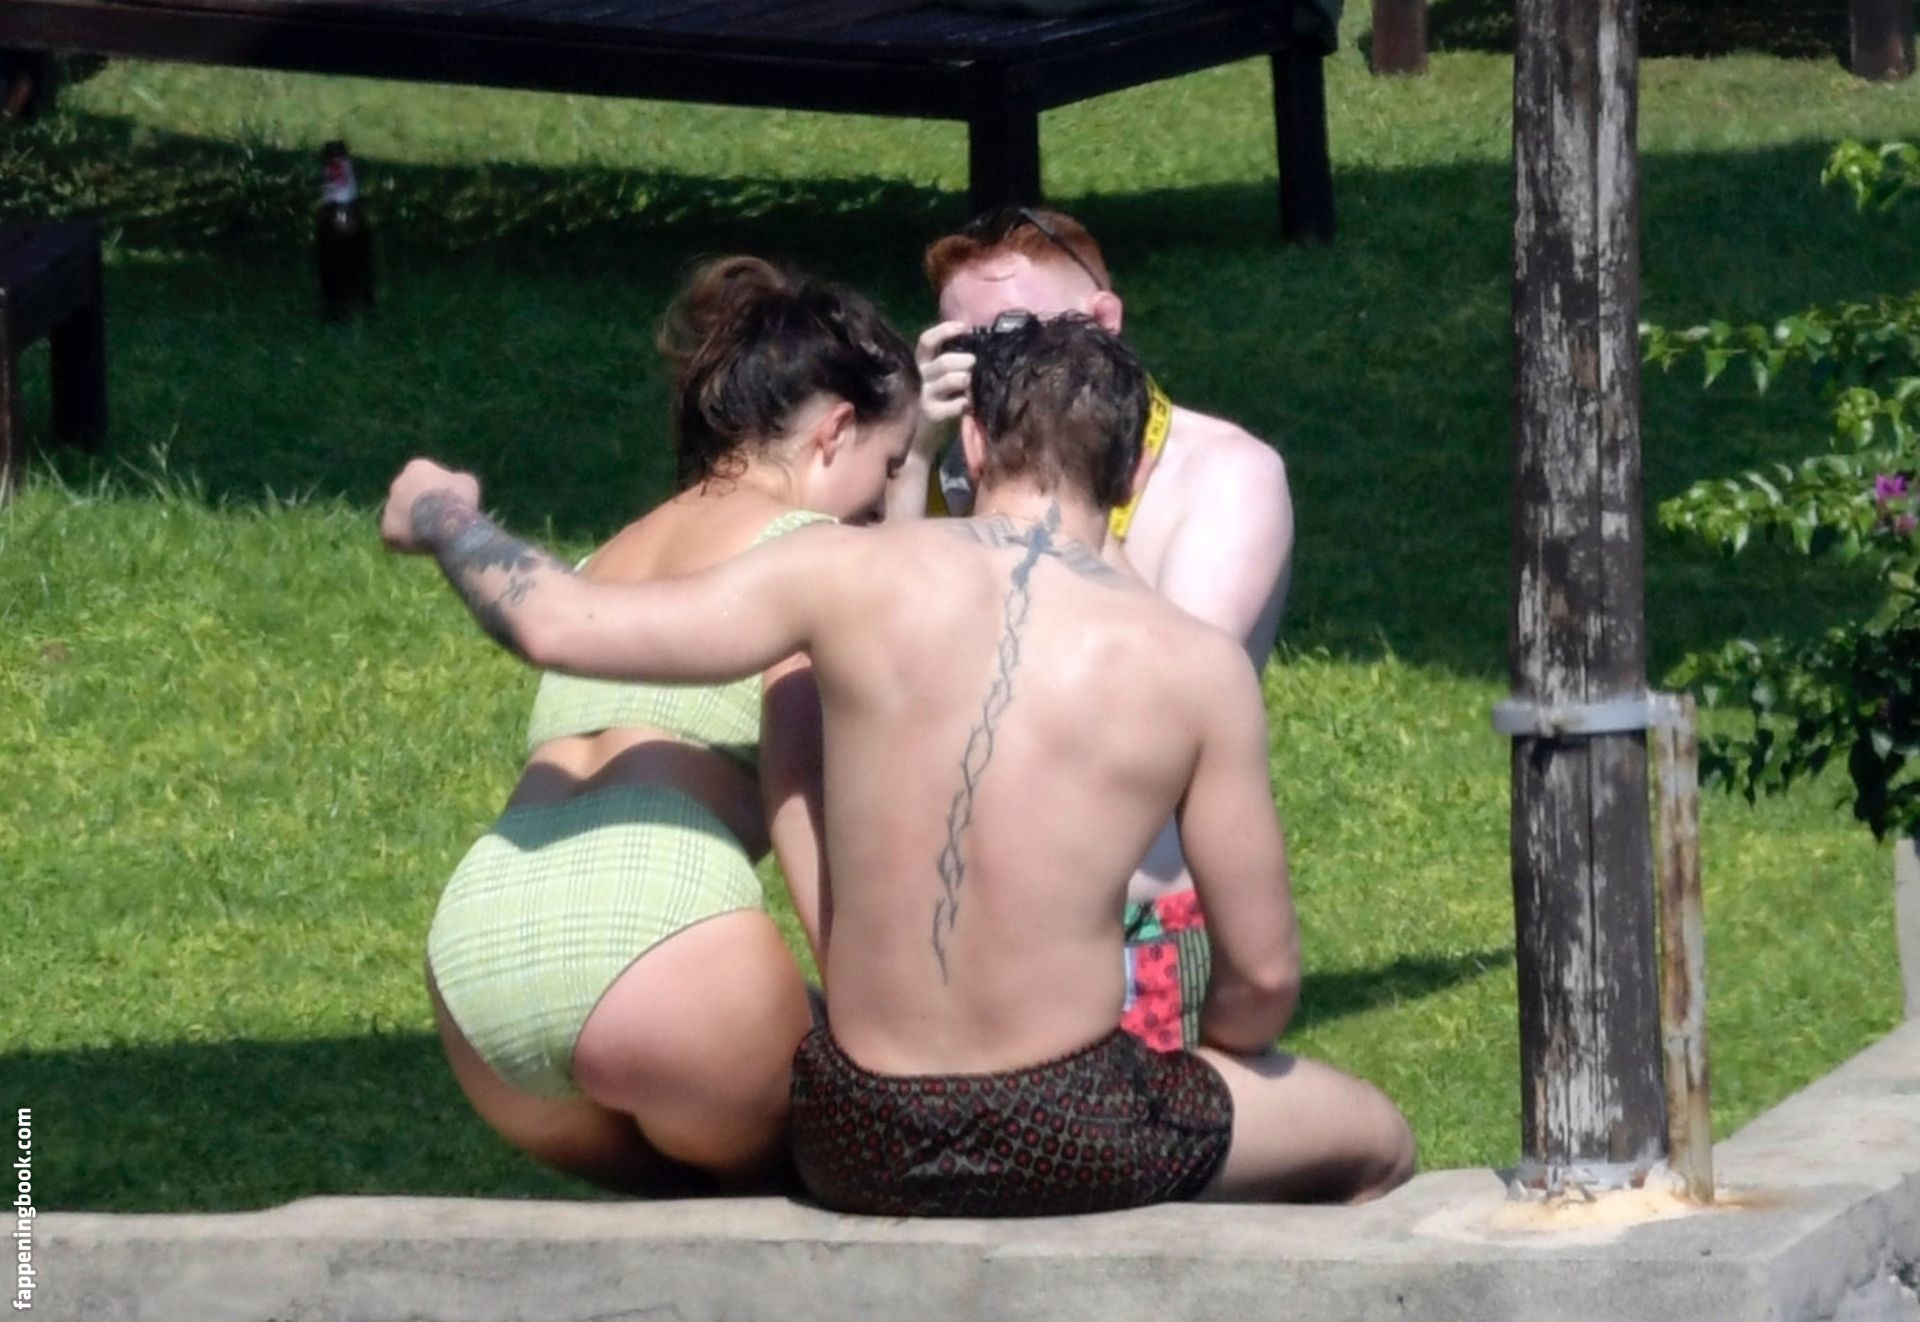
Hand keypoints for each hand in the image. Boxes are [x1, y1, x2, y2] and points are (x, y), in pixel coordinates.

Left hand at [381, 458, 480, 552]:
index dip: (437, 491)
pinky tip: (423, 545)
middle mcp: (397, 484)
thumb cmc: (459, 499)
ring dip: (413, 524)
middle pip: (408, 496)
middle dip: (420, 506)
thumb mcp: (467, 483)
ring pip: (401, 518)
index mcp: (416, 468)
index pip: (423, 477)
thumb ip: (456, 482)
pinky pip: (396, 537)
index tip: (448, 502)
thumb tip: (456, 486)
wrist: (445, 522)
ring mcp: (389, 507)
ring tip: (432, 535)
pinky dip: (407, 542)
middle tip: (438, 520)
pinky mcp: (387, 530)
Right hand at [912, 319, 974, 457]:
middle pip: (944, 361)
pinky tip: (968, 406)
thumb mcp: (936, 382)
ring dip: (965, 379)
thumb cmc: (933, 406)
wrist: (918, 443)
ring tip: (970, 384)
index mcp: (920, 365)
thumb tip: (973, 351)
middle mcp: (919, 378)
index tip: (964, 327)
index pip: (927, 341)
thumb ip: (949, 367)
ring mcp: (924, 397)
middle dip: (964, 360)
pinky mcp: (932, 415)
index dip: (944, 331)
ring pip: (950, 379)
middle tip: (973, 365)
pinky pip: (955, 404)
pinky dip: (966, 403)